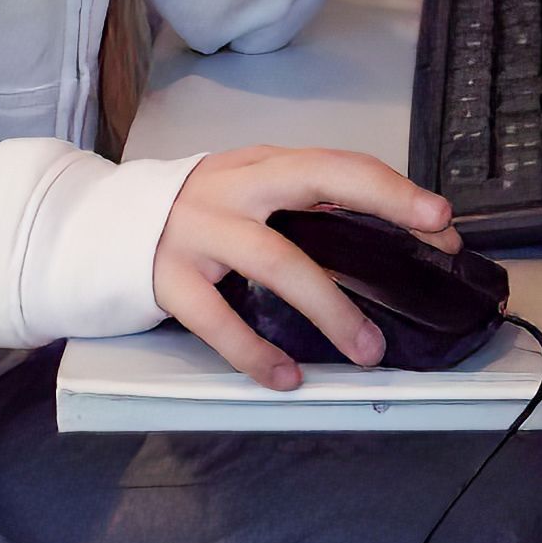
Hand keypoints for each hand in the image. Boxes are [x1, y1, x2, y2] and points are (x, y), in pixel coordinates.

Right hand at [153, 145, 458, 389]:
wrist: (99, 228)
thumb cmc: (193, 217)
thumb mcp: (245, 194)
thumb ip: (300, 208)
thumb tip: (386, 241)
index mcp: (262, 166)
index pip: (338, 165)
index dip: (394, 191)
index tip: (442, 224)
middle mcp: (235, 188)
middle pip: (317, 179)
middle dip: (384, 201)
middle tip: (434, 237)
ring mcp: (200, 230)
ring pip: (277, 260)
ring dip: (330, 307)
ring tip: (368, 349)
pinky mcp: (169, 277)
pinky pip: (217, 319)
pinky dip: (255, 352)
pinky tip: (286, 377)